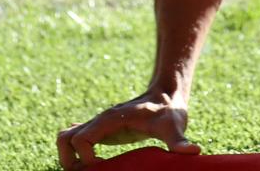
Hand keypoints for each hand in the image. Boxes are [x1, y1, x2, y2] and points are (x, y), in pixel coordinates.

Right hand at [56, 92, 199, 168]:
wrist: (168, 95)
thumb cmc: (169, 111)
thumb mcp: (175, 126)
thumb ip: (179, 141)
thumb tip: (193, 151)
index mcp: (110, 119)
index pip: (80, 139)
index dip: (85, 159)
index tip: (102, 167)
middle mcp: (99, 120)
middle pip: (65, 139)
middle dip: (69, 161)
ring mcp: (98, 125)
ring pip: (65, 138)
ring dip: (68, 157)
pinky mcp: (101, 130)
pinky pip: (75, 139)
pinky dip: (74, 153)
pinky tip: (94, 166)